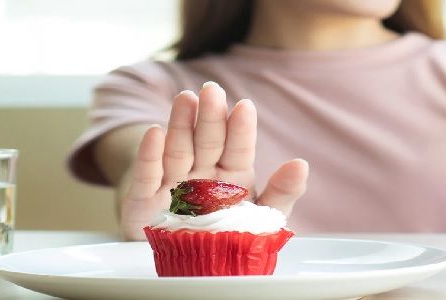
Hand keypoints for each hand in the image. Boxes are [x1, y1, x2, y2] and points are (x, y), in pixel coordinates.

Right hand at [120, 82, 308, 239]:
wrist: (187, 264)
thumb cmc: (227, 237)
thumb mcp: (262, 219)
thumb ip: (282, 193)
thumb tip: (301, 165)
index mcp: (234, 177)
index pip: (239, 148)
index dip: (240, 129)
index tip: (245, 107)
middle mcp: (204, 175)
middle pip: (208, 142)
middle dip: (210, 117)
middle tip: (212, 90)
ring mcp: (173, 185)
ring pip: (178, 150)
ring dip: (180, 125)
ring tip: (185, 99)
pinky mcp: (144, 200)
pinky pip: (148, 176)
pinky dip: (149, 155)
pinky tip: (154, 132)